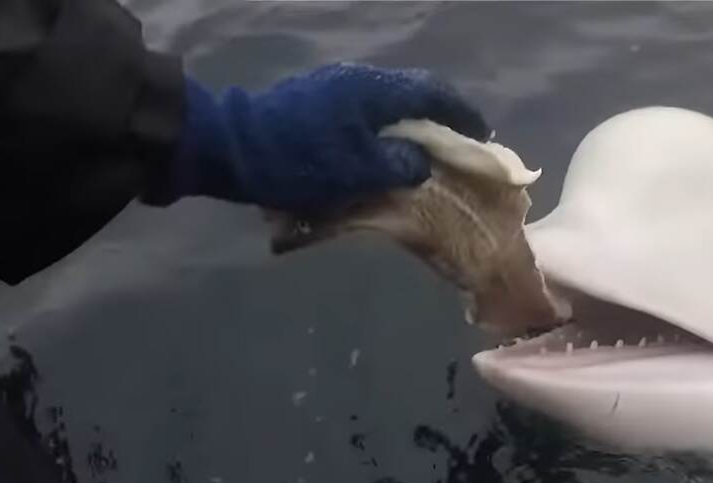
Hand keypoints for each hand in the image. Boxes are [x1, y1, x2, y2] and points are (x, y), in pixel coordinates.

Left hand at [145, 63, 490, 211]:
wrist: (230, 147)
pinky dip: (385, 128)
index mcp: (376, 91)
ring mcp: (335, 87)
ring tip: (423, 154)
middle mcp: (359, 80)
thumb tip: (420, 162)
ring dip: (410, 125)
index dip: (462, 114)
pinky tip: (383, 152)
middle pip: (413, 94)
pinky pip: (366, 110)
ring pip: (388, 103)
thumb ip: (400, 165)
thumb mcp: (358, 173)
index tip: (482, 136)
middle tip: (457, 147)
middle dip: (439, 119)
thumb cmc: (299, 161)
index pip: (434, 94)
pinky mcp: (317, 100)